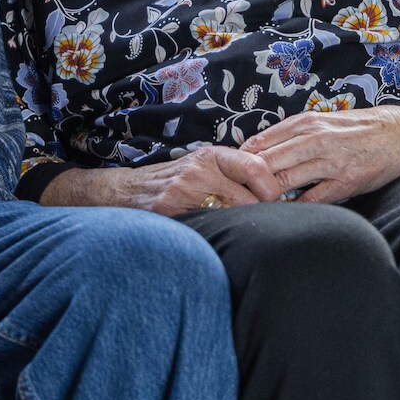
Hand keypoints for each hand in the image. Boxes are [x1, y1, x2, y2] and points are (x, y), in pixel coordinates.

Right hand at [42, 145, 285, 215]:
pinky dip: (217, 238)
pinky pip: (207, 228)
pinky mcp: (170, 211)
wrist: (122, 193)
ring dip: (240, 230)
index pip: (257, 167)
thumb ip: (231, 175)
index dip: (272, 189)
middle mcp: (199, 170)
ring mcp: (183, 191)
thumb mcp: (200, 168)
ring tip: (242, 237)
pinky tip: (216, 242)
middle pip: (249, 197)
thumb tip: (276, 193)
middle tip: (265, 228)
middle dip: (260, 215)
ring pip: (231, 215)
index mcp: (211, 156)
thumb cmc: (170, 183)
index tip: (276, 205)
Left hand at [241, 103, 399, 204]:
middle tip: (230, 199)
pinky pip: (311, 200)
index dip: (239, 163)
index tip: (228, 178)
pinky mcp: (346, 181)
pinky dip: (294, 209)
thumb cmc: (361, 130)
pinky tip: (284, 217)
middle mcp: (315, 139)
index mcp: (306, 123)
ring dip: (265, 198)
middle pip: (265, 163)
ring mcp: (330, 161)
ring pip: (283, 182)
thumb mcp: (325, 122)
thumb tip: (257, 151)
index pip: (259, 143)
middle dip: (245, 183)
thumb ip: (294, 135)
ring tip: (251, 210)